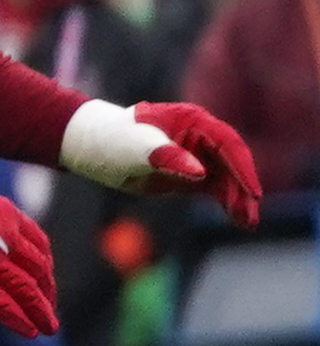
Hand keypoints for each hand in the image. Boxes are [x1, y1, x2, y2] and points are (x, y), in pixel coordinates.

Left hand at [63, 96, 262, 222]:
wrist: (94, 148)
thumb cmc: (114, 139)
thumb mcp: (137, 148)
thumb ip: (168, 158)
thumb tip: (200, 173)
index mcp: (193, 121)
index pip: (227, 144)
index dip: (242, 167)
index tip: (252, 191)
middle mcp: (200, 138)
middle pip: (231, 164)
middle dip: (243, 189)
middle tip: (251, 215)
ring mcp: (197, 156)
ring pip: (226, 179)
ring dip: (238, 200)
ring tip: (248, 223)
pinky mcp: (189, 175)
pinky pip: (215, 189)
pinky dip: (227, 203)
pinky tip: (239, 220)